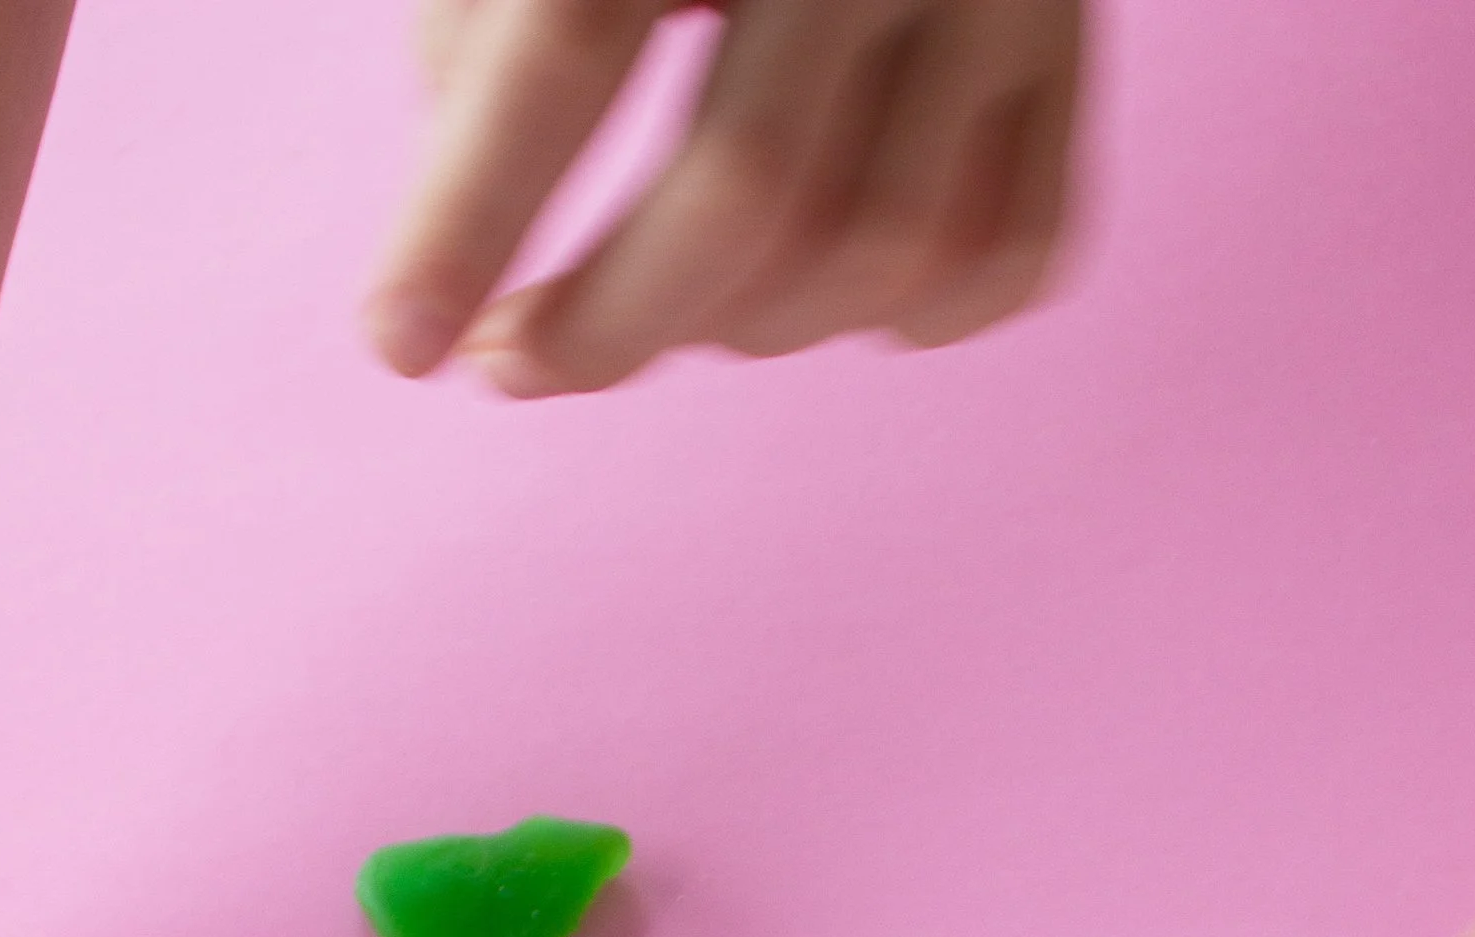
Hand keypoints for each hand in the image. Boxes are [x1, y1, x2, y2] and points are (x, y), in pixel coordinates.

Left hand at [367, 0, 1083, 394]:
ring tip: (668, 307)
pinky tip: (823, 293)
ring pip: (886, 248)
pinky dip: (911, 320)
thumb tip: (473, 208)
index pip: (566, 48)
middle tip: (517, 363)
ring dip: (752, 328)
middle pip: (751, 190)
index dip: (469, 216)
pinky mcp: (1074, 41)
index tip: (400, 346)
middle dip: (613, 326)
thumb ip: (489, 13)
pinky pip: (1014, 253)